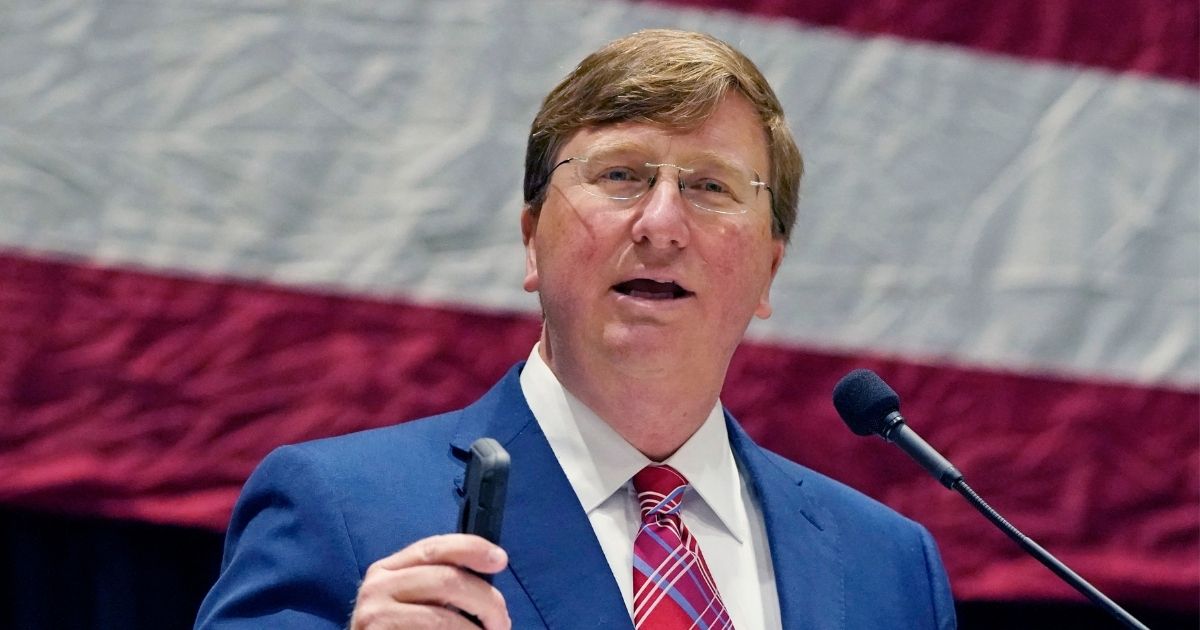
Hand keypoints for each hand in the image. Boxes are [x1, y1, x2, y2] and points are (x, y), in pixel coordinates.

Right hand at [350, 533, 510, 628]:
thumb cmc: (401, 628)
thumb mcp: (414, 599)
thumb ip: (441, 582)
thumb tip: (491, 568)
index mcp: (389, 568)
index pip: (434, 547)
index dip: (471, 548)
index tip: (500, 559)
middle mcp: (378, 585)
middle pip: (447, 580)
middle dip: (486, 601)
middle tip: (502, 623)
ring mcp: (375, 615)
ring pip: (443, 618)